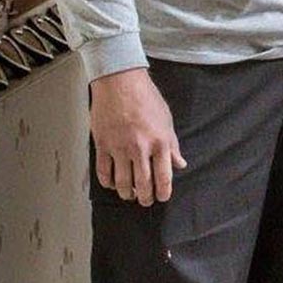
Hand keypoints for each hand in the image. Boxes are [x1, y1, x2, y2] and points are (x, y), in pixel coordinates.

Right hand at [90, 68, 186, 205]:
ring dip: (127, 193)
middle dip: (145, 198)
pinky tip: (112, 184)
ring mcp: (119, 148)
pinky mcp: (102, 145)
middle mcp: (140, 148)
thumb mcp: (166, 120)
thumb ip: (172, 145)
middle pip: (143, 184)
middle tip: (145, 201)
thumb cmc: (146, 98)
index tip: (162, 198)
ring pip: (122, 183)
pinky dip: (108, 182)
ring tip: (129, 195)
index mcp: (159, 142)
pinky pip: (104, 172)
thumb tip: (179, 164)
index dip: (163, 192)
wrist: (121, 81)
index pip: (164, 177)